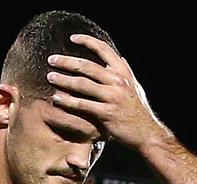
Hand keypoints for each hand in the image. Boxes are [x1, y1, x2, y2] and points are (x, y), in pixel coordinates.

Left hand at [46, 34, 168, 150]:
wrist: (146, 133)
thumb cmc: (138, 111)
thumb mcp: (136, 87)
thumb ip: (126, 73)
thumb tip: (121, 58)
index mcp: (123, 72)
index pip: (104, 49)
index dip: (87, 41)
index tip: (72, 38)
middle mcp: (118, 81)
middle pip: (87, 66)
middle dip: (67, 61)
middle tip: (51, 60)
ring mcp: (112, 96)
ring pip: (82, 84)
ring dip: (63, 79)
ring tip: (50, 77)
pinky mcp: (106, 112)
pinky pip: (82, 104)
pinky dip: (68, 101)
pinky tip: (56, 99)